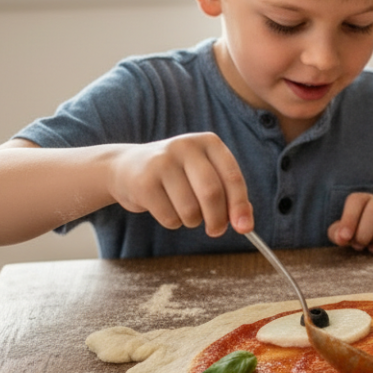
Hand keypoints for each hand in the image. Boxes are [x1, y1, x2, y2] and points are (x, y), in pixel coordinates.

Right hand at [107, 132, 252, 236]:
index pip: (232, 176)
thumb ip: (228, 194)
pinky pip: (169, 217)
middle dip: (217, 220)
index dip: (240, 205)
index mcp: (208, 142)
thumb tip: (245, 223)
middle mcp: (186, 146)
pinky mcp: (143, 181)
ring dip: (192, 221)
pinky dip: (172, 222)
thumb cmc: (176, 176)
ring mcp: (162, 161)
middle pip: (212, 193)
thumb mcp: (204, 174)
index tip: (245, 228)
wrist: (126, 168)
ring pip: (190, 210)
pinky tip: (164, 208)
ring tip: (184, 211)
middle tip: (215, 231)